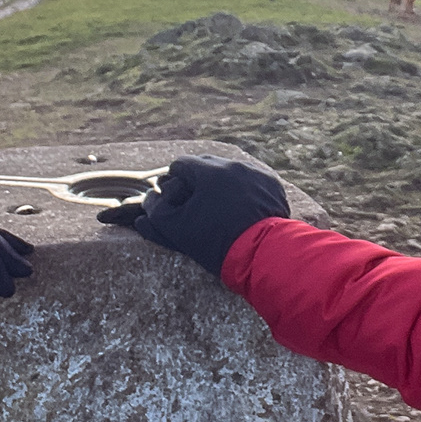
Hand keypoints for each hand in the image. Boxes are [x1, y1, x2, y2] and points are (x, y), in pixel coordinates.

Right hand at [96, 154, 288, 276]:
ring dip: (221, 185)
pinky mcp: (272, 184)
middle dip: (198, 182)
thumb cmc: (215, 243)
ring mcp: (256, 173)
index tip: (176, 201)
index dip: (173, 184)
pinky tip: (241, 211)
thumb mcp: (178, 230)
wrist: (261, 256)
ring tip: (220, 209)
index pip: (180, 165)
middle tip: (196, 205)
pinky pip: (251, 180)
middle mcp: (234, 165)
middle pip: (206, 165)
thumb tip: (148, 200)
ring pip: (230, 172)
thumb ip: (156, 212)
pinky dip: (243, 191)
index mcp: (209, 171)